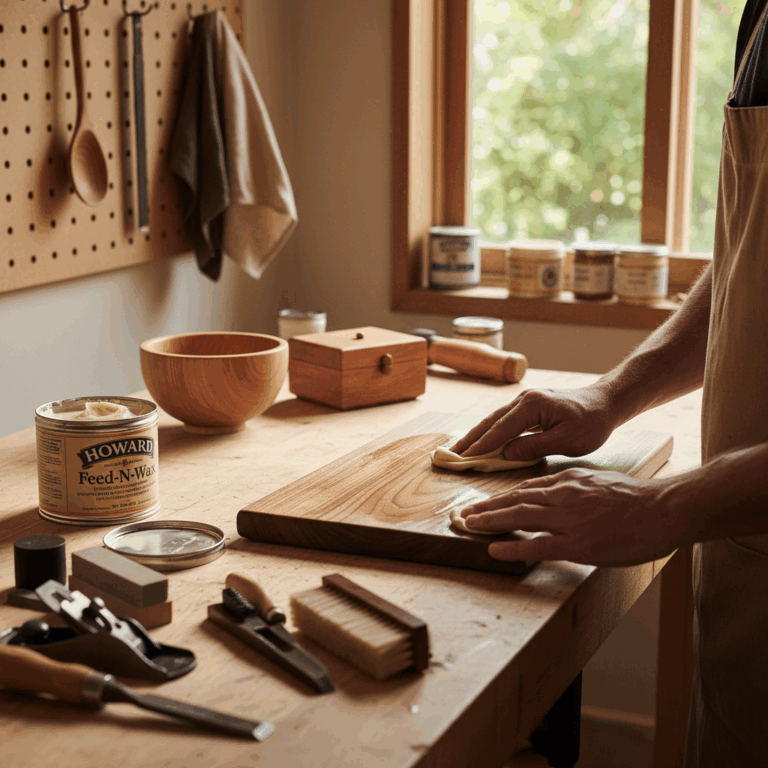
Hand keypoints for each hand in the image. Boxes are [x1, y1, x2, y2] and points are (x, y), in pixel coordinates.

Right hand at [450, 384, 620, 461]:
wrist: (605, 403)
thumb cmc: (591, 423)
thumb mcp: (567, 441)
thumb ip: (534, 447)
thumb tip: (506, 454)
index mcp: (532, 406)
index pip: (501, 429)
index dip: (481, 446)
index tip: (464, 459)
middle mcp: (524, 399)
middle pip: (490, 421)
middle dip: (469, 439)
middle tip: (449, 455)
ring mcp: (524, 401)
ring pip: (494, 420)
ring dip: (476, 435)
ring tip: (458, 450)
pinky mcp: (527, 407)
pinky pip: (503, 420)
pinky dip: (489, 431)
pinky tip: (480, 442)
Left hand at [459, 468, 686, 566]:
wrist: (664, 509)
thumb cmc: (637, 500)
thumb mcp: (599, 483)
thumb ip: (575, 489)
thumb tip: (556, 497)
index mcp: (569, 482)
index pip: (526, 489)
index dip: (501, 497)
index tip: (483, 502)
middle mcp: (563, 496)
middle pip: (515, 500)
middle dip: (486, 507)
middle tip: (463, 513)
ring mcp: (569, 520)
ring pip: (519, 517)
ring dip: (489, 521)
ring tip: (467, 526)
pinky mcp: (578, 544)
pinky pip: (537, 545)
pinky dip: (511, 545)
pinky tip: (493, 548)